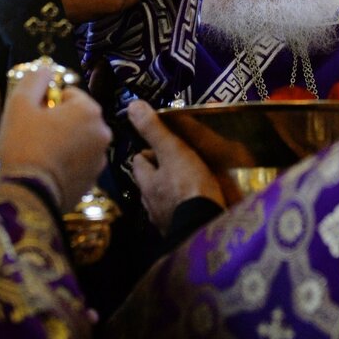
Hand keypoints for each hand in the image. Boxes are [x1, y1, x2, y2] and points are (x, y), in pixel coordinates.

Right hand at [0, 69, 111, 211]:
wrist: (28, 195)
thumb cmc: (24, 145)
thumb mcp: (20, 104)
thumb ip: (35, 80)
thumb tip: (45, 70)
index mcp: (89, 110)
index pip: (68, 94)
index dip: (48, 103)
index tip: (35, 117)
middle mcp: (103, 131)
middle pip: (77, 117)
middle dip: (58, 122)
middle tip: (36, 136)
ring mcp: (100, 158)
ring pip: (79, 140)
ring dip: (64, 142)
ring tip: (41, 155)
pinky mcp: (94, 180)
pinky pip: (79, 162)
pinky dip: (67, 163)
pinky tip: (49, 170)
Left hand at [128, 100, 230, 235]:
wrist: (206, 229)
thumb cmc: (189, 187)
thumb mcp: (173, 151)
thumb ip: (154, 130)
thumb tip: (132, 105)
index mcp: (147, 182)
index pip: (139, 161)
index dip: (149, 151)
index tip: (165, 147)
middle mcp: (150, 203)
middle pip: (150, 182)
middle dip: (160, 174)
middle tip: (180, 164)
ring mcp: (164, 220)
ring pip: (163, 200)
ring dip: (171, 193)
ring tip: (190, 184)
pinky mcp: (181, 233)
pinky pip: (177, 216)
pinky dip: (183, 209)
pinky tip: (196, 206)